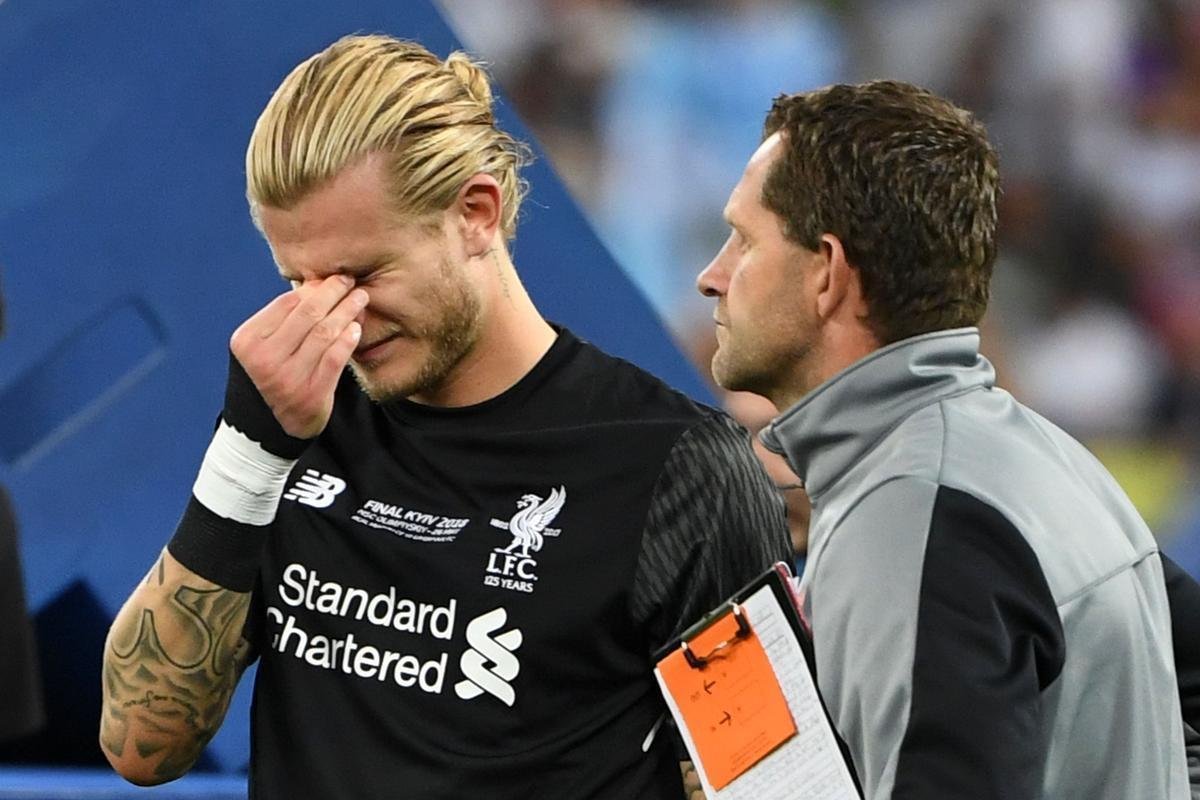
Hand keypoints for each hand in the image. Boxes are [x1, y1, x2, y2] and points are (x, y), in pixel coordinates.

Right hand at [229, 275, 366, 438]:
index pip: (286, 303)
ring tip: (360, 299)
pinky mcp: (310, 395)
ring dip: (347, 311)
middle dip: (334, 292)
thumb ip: (284, 319)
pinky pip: (335, 358)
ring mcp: (288, 379)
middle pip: (308, 314)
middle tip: (350, 281)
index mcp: (248, 341)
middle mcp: (264, 360)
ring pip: (325, 334)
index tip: (333, 277)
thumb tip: (319, 283)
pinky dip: (348, 339)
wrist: (266, 427)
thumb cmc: (269, 375)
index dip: (314, 287)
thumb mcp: (263, 346)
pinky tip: (356, 327)